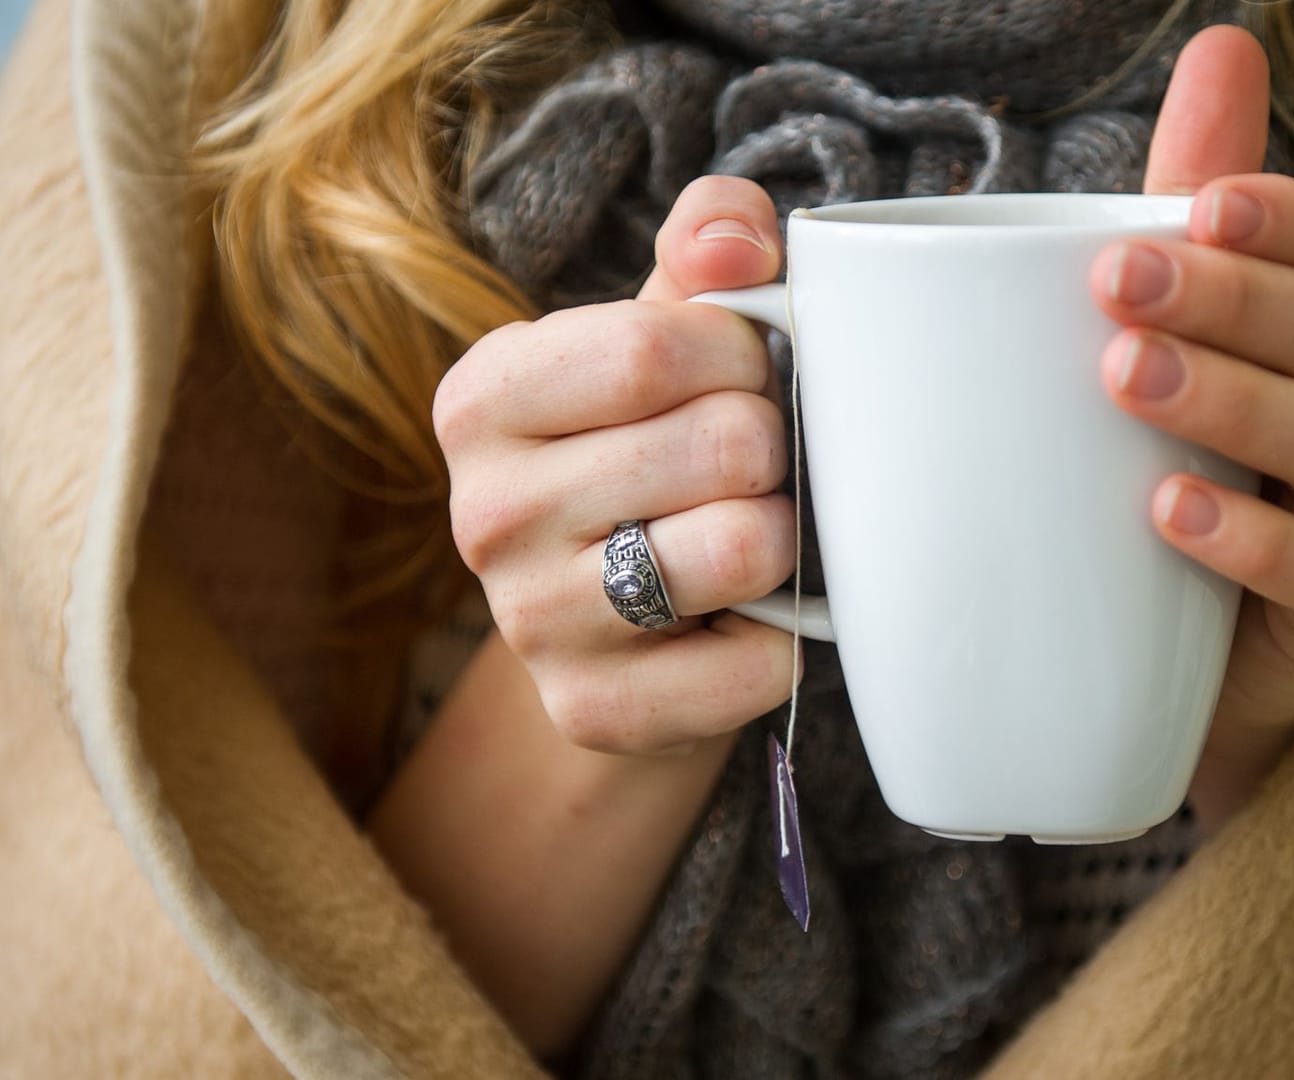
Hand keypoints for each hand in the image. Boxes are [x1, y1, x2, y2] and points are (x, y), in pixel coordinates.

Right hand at [434, 176, 799, 755]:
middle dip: (772, 447)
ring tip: (747, 534)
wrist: (619, 631)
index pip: (659, 346)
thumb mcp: (664, 332)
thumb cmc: (653, 449)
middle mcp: (482, 513)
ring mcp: (529, 624)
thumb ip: (707, 247)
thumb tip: (742, 241)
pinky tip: (742, 621)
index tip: (745, 375)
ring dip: (784, 538)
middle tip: (749, 469)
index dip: (745, 354)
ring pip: (746, 549)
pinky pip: (758, 662)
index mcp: (483, 397)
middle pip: (721, 444)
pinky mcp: (591, 713)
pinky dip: (784, 639)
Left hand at [1108, 27, 1293, 825]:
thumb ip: (1197, 203)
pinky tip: (1168, 513)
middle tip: (1118, 284)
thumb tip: (1224, 42)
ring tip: (1127, 380)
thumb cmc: (1182, 464)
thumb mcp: (1179, 330)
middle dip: (1234, 299)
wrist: (1178, 656)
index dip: (1289, 220)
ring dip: (1235, 403)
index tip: (1196, 204)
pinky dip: (1252, 540)